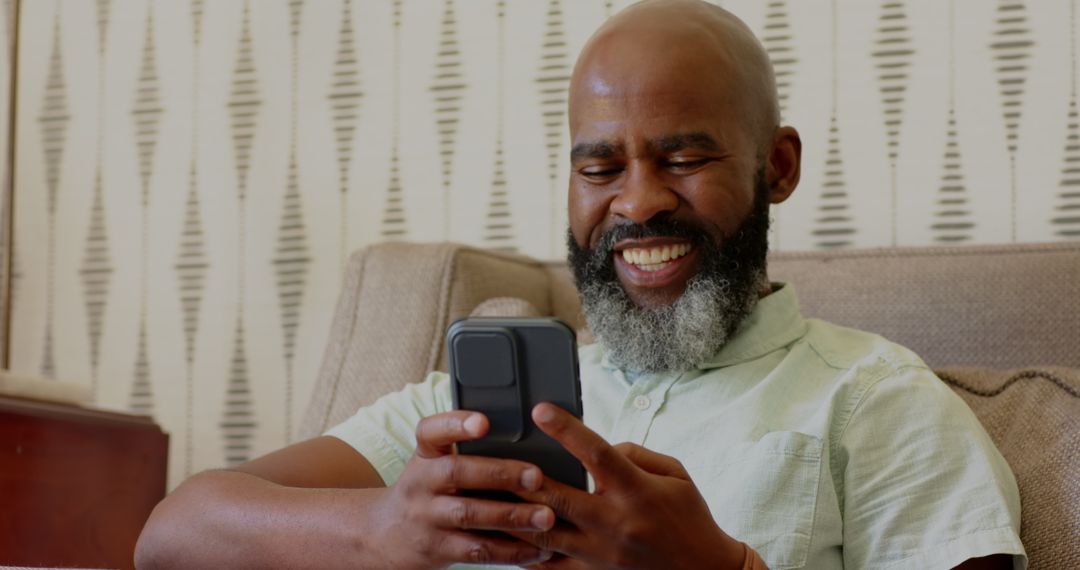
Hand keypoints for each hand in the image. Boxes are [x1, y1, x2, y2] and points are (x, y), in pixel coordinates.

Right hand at [368, 411, 556, 568]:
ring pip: (470, 515)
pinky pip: (477, 551)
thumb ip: (465, 451)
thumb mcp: (433, 464)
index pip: (431, 432)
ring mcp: (427, 518)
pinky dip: (511, 551)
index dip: (455, 424)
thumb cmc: (428, 490)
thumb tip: (525, 434)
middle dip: (499, 474)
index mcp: (425, 456)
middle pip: (457, 473)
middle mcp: (421, 483)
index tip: (483, 422)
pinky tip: (538, 548)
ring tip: (546, 516)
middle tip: (536, 476)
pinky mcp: (437, 549)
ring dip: (511, 516)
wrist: (386, 535)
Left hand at [512, 403, 746, 569]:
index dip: (566, 430)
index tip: (540, 410)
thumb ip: (633, 453)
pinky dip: (524, 550)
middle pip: (558, 497)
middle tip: (493, 457)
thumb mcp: (675, 473)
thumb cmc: (689, 515)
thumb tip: (596, 446)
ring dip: (513, 513)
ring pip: (544, 533)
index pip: (597, 454)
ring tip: (487, 494)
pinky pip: (549, 566)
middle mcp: (615, 522)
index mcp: (637, 491)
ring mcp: (601, 552)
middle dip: (523, 477)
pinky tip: (504, 533)